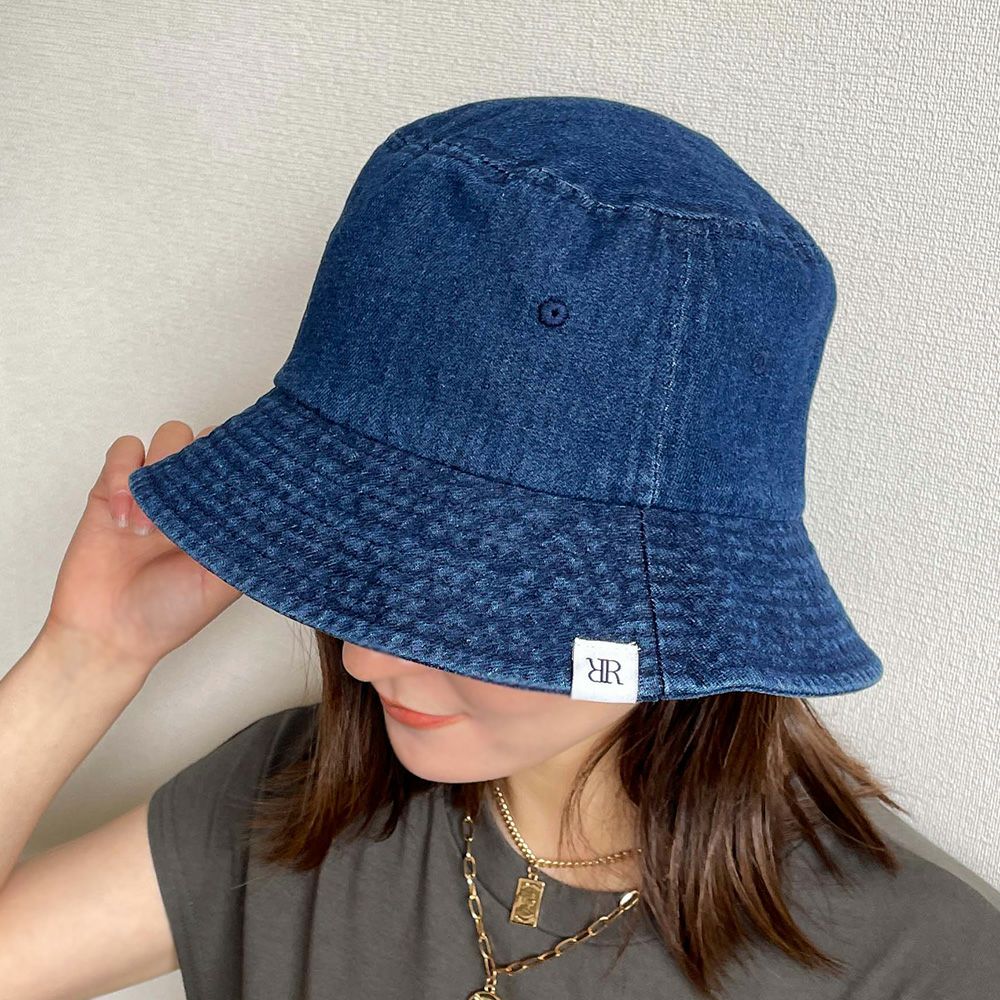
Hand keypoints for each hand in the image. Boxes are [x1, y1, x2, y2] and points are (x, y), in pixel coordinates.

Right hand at [39, 421, 242, 679]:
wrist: (111, 635)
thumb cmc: (172, 613)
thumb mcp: (226, 582)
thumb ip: (250, 543)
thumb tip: (288, 517)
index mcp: (222, 512)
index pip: (240, 462)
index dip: (245, 454)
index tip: (251, 462)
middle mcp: (191, 495)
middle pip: (207, 437)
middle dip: (206, 454)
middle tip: (199, 493)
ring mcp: (153, 489)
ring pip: (169, 435)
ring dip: (165, 468)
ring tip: (152, 525)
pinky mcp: (112, 489)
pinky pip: (123, 452)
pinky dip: (123, 477)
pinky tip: (125, 520)